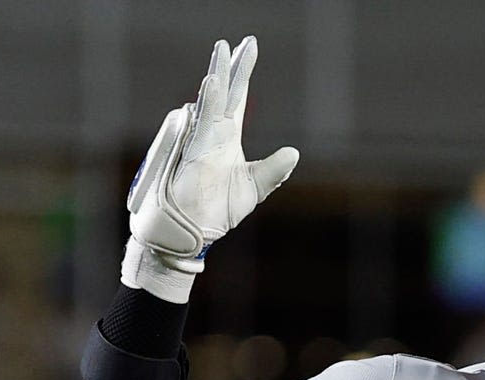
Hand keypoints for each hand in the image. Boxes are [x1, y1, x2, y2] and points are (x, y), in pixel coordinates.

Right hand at [121, 37, 299, 302]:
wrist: (192, 233)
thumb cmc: (217, 212)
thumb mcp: (253, 188)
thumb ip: (273, 171)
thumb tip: (294, 153)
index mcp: (226, 138)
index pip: (236, 98)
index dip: (241, 73)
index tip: (247, 47)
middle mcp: (211, 135)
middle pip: (222, 93)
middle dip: (228, 66)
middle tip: (234, 42)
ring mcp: (199, 143)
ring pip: (209, 103)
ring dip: (216, 78)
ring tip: (222, 51)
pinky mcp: (191, 155)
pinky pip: (199, 125)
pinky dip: (205, 104)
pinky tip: (210, 84)